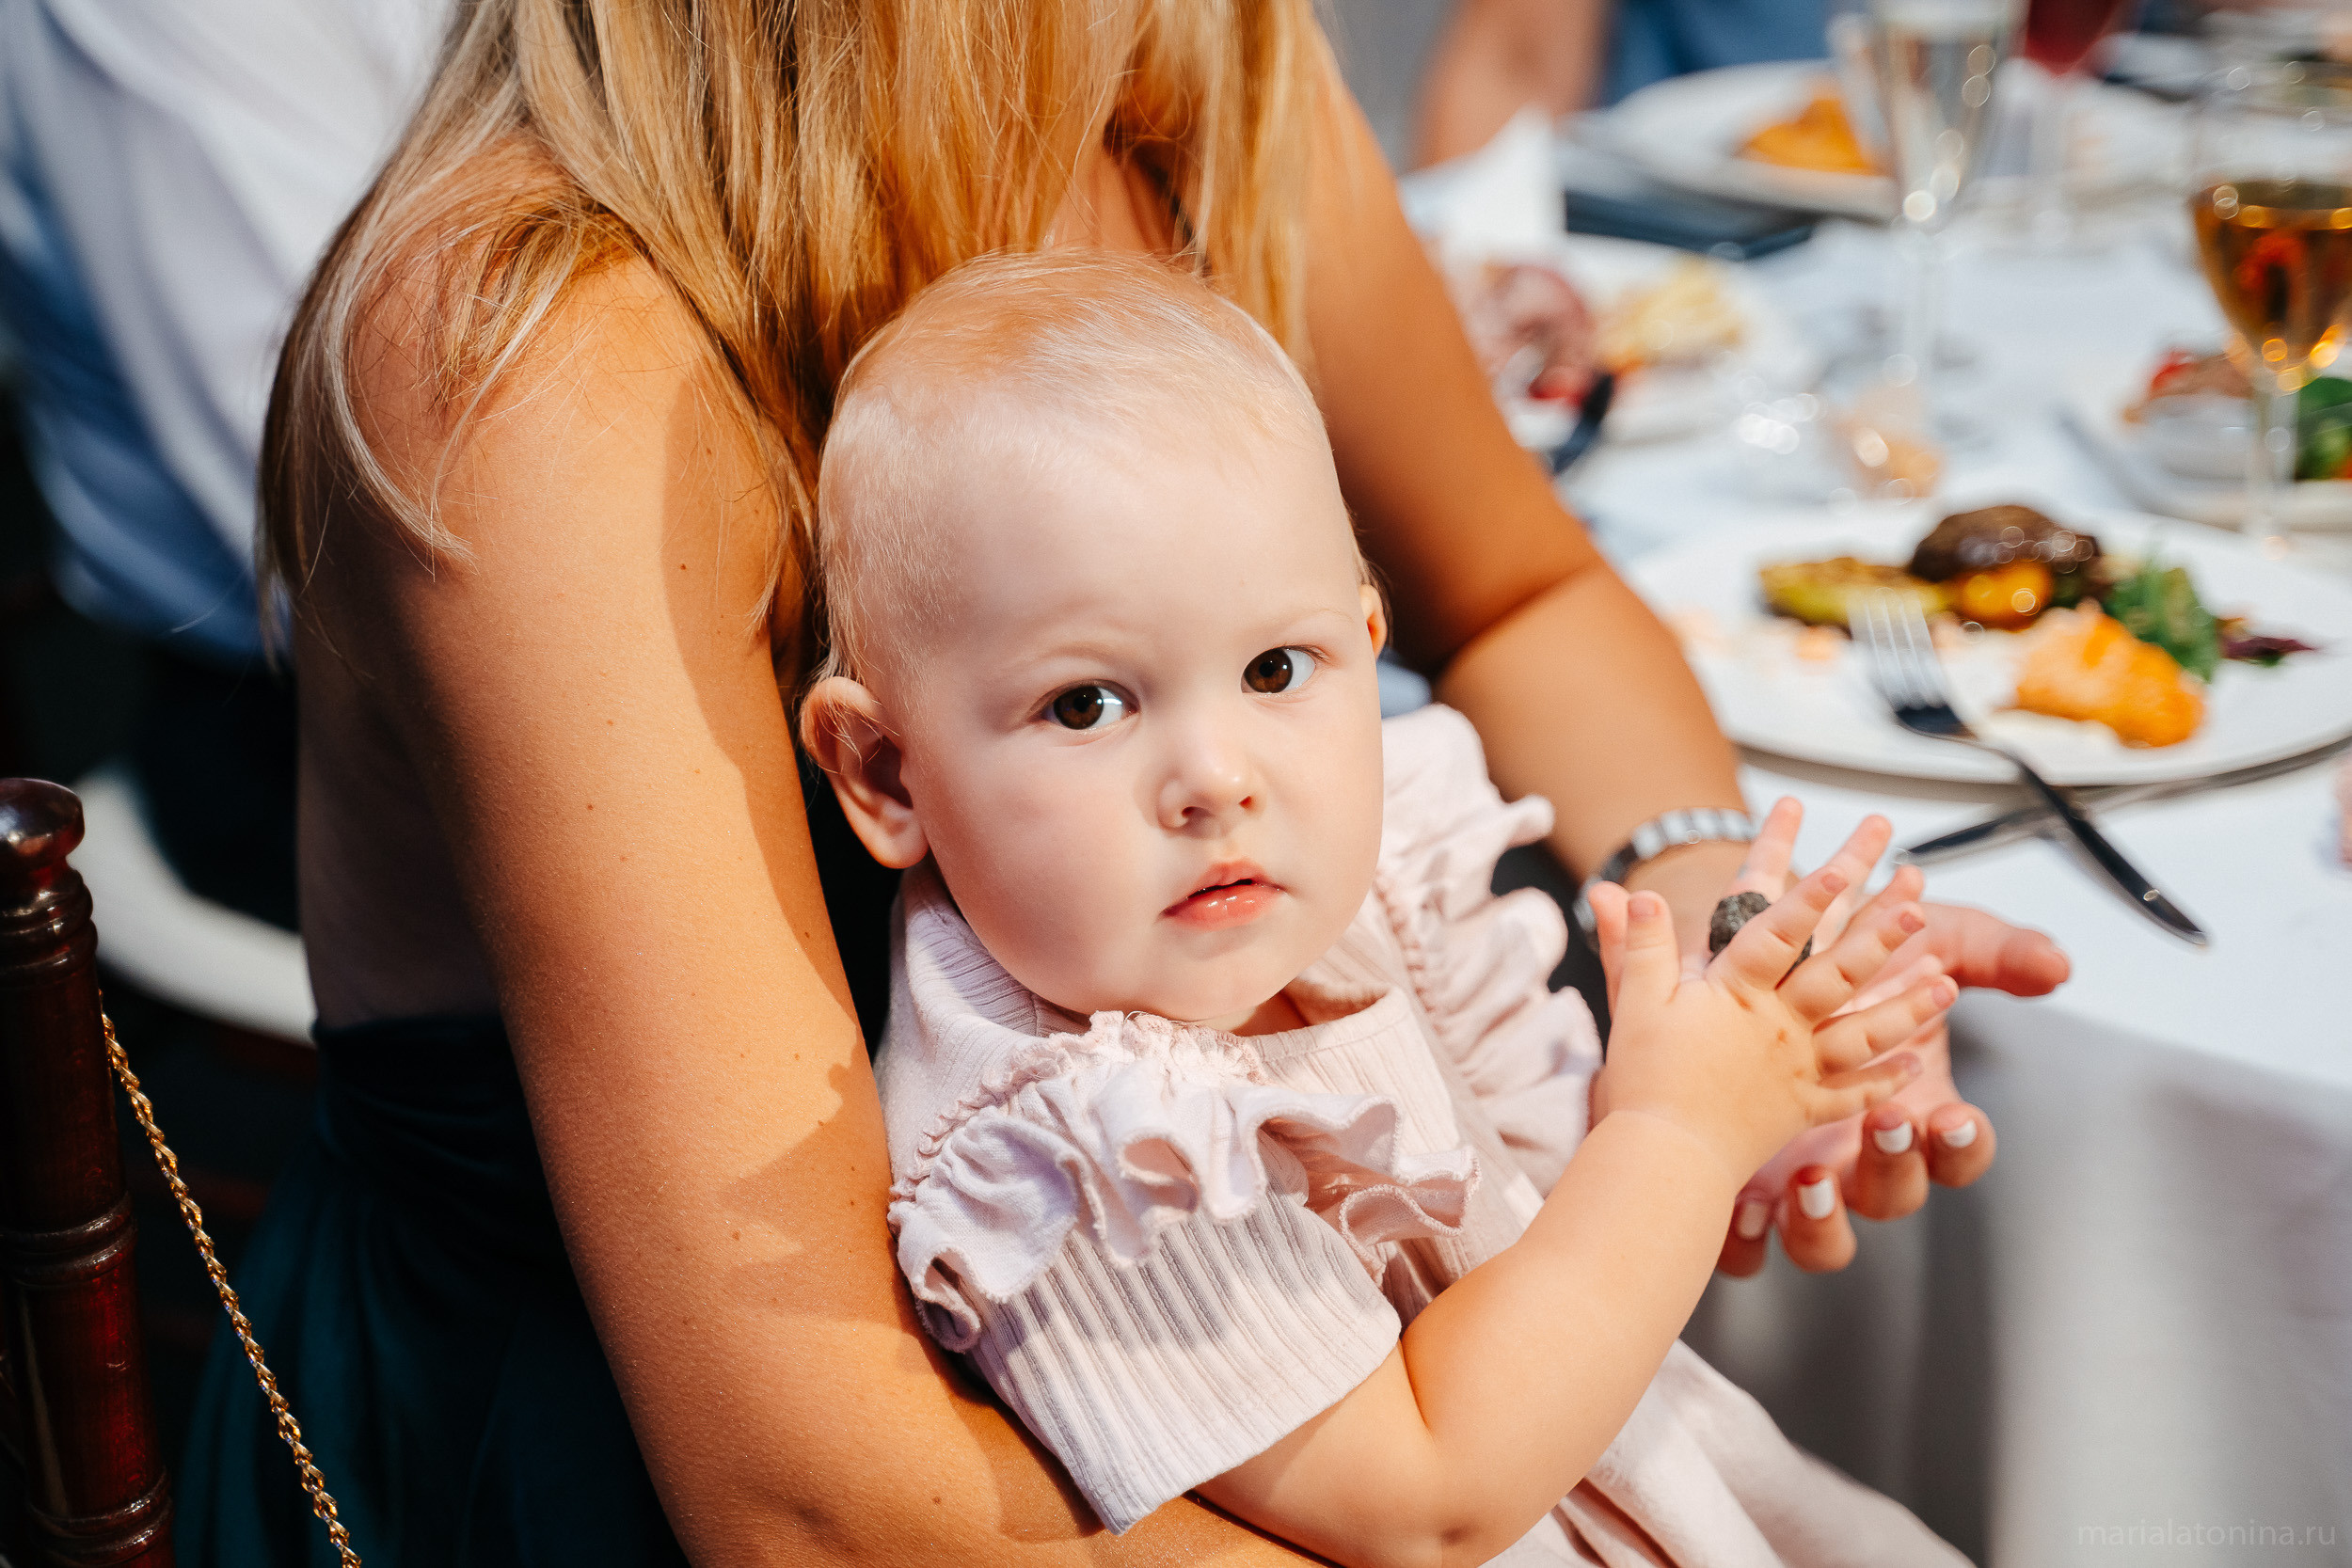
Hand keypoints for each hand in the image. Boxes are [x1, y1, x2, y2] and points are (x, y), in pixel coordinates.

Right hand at [1585, 820, 1948, 1184]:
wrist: (1664, 1158)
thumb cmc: (1646, 1080)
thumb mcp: (1635, 1002)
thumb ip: (1638, 944)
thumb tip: (1634, 893)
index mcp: (1737, 995)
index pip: (1779, 934)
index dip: (1809, 897)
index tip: (1840, 868)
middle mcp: (1778, 1027)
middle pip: (1838, 974)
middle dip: (1881, 938)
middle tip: (1917, 908)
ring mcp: (1797, 1069)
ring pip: (1864, 1031)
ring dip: (1909, 1006)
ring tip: (1946, 984)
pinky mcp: (1802, 1109)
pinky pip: (1853, 1093)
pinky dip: (1886, 1080)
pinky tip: (1915, 1064)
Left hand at [1667, 799, 2064, 1273]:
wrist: (1755, 944)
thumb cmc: (1850, 951)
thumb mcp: (1928, 940)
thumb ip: (1997, 953)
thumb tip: (2055, 965)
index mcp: (1915, 1112)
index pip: (1960, 1151)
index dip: (1964, 1143)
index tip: (1956, 1115)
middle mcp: (1860, 1155)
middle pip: (1895, 1193)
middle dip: (1895, 1165)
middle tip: (1887, 1122)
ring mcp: (1803, 1178)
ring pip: (1824, 1238)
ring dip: (1822, 1221)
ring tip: (1811, 1180)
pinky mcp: (1742, 1183)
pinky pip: (1751, 1244)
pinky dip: (1749, 1239)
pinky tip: (1745, 1209)